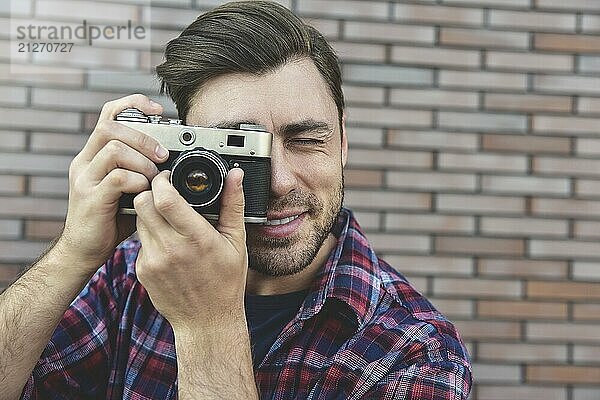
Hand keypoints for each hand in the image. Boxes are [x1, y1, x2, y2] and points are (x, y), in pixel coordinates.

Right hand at [59, 94, 168, 269]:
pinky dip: (137, 181)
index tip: (158, 110)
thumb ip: (140, 169)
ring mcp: (85, 179)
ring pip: (114, 149)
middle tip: (163, 154)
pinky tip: (144, 191)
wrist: (85, 250)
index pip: (108, 114)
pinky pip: (117, 177)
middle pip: (111, 127)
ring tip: (154, 177)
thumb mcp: (126, 187)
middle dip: (144, 137)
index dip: (133, 104)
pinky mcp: (91, 198)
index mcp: (94, 154)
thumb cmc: (111, 218)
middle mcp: (85, 162)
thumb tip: (171, 157)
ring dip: (143, 160)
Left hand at [133, 168, 247, 329]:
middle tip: (163, 193)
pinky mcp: (142, 271)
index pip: (164, 198)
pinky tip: (167, 244)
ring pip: (138, 220)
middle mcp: (170, 248)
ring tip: (168, 219)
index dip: (161, 181)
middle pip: (142, 204)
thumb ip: (233, 204)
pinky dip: (150, 236)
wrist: (206, 322)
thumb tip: (235, 175)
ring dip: (149, 213)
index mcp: (196, 238)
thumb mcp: (236, 242)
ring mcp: (152, 261)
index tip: (168, 177)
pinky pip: (139, 242)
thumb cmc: (226, 282)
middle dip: (150, 192)